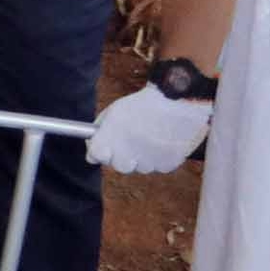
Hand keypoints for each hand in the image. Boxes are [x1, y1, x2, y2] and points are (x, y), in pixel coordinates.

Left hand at [91, 82, 214, 173]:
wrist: (177, 102)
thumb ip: (100, 128)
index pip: (95, 157)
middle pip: (119, 166)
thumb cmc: (145, 104)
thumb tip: (92, 143)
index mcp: (108, 141)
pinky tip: (164, 141)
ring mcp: (146, 163)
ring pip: (141, 167)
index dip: (100, 151)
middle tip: (132, 140)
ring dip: (143, 157)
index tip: (107, 145)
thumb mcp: (114, 111)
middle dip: (122, 156)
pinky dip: (160, 158)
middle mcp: (125, 156)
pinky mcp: (166, 165)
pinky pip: (159, 166)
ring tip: (152, 137)